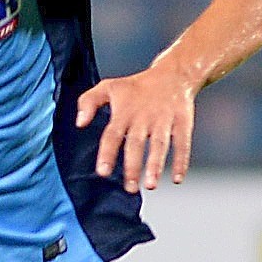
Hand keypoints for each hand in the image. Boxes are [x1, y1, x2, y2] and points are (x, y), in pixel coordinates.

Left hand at [77, 65, 194, 192]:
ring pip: (159, 145)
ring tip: (151, 184)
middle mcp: (144, 117)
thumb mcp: (109, 86)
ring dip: (156, 165)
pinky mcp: (182, 122)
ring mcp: (164, 120)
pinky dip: (181, 161)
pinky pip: (182, 143)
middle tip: (130, 187)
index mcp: (124, 112)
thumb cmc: (137, 86)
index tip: (103, 172)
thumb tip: (79, 123)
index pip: (112, 135)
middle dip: (133, 166)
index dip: (107, 153)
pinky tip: (178, 177)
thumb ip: (89, 102)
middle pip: (136, 144)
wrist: (172, 74)